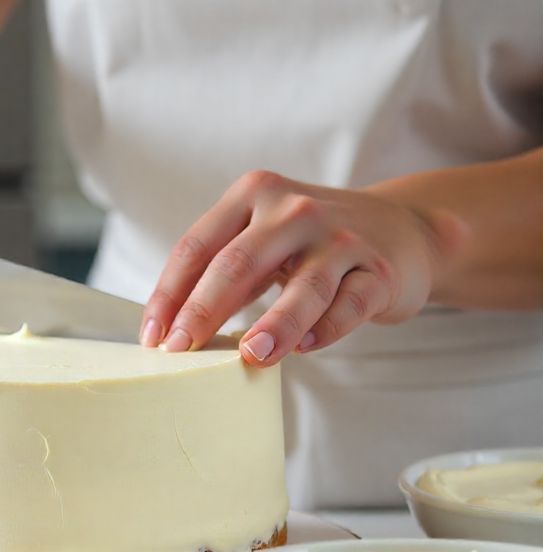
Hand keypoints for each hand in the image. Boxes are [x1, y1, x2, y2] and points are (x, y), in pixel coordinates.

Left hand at [139, 170, 461, 365]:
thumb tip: (172, 328)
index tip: (152, 337)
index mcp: (253, 196)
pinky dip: (327, 327)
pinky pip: (351, 303)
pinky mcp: (381, 270)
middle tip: (180, 351)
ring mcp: (342, 239)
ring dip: (274, 324)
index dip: (169, 294)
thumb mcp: (261, 242)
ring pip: (303, 286)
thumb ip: (221, 273)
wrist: (400, 229)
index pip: (197, 246)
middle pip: (238, 263)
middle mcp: (295, 210)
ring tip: (250, 356)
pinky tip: (306, 347)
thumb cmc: (310, 245)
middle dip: (203, 310)